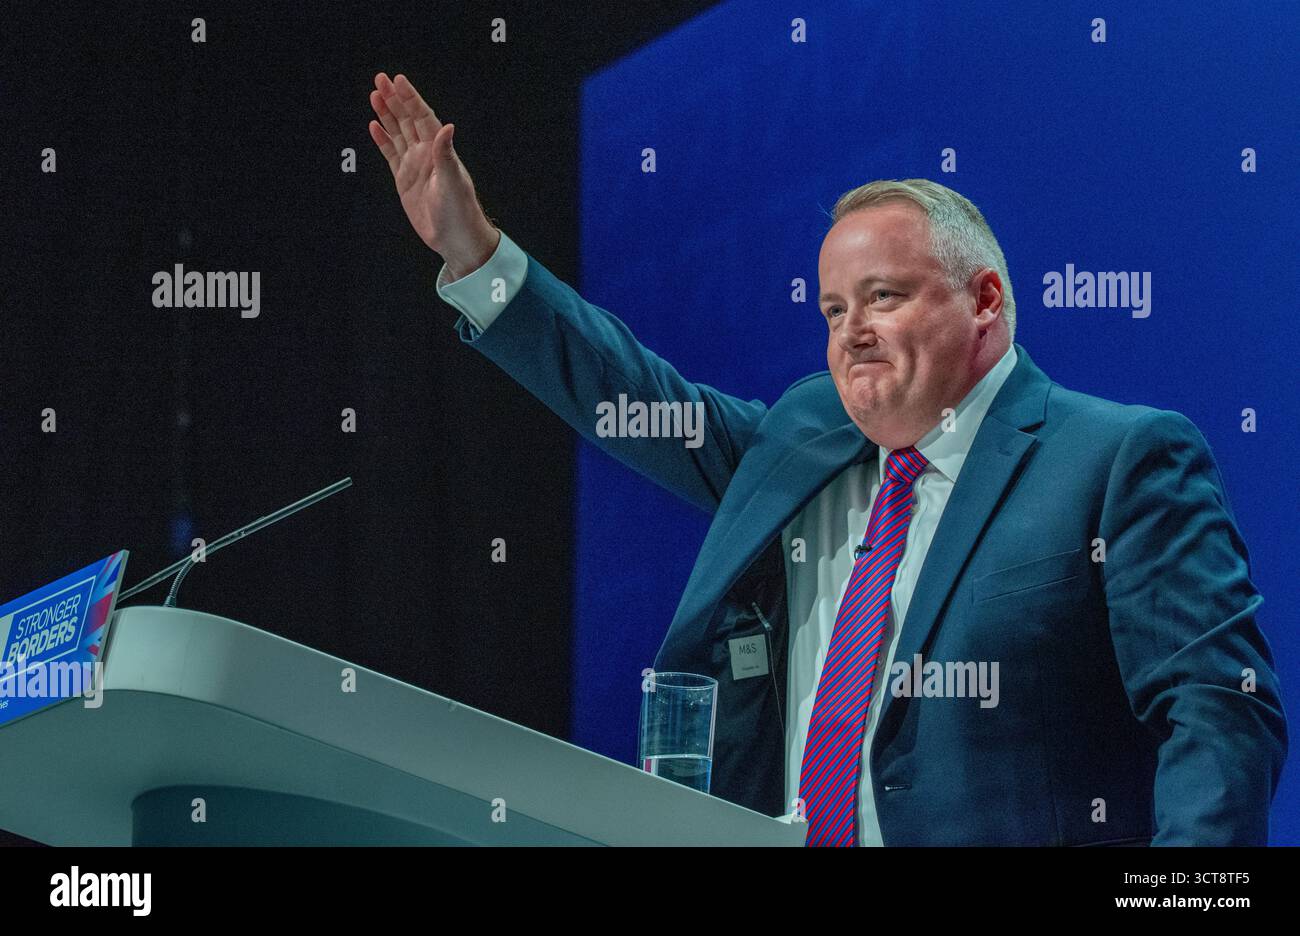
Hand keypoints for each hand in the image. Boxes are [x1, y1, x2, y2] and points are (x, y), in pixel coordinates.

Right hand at [368, 72, 499, 277]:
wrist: (455, 238)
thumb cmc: (460, 210)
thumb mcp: (453, 181)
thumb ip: (446, 154)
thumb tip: (447, 126)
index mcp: (438, 151)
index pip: (422, 117)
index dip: (410, 98)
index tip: (398, 80)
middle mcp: (426, 154)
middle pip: (407, 120)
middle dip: (394, 99)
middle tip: (380, 78)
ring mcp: (414, 166)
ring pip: (397, 133)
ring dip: (387, 114)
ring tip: (374, 94)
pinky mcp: (404, 180)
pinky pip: (391, 154)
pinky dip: (383, 139)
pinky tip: (374, 125)